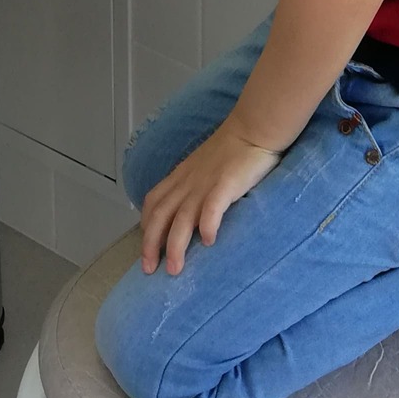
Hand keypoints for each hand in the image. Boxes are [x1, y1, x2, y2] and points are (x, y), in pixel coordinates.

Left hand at [140, 118, 281, 276]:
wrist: (252, 128)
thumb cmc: (232, 148)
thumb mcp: (203, 166)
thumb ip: (195, 185)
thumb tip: (191, 213)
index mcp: (181, 176)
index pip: (154, 202)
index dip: (146, 226)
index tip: (146, 248)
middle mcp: (187, 182)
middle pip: (160, 215)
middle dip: (151, 244)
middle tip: (149, 270)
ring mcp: (204, 184)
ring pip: (181, 218)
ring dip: (175, 246)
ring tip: (174, 270)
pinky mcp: (225, 185)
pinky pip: (211, 208)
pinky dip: (206, 225)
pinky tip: (208, 242)